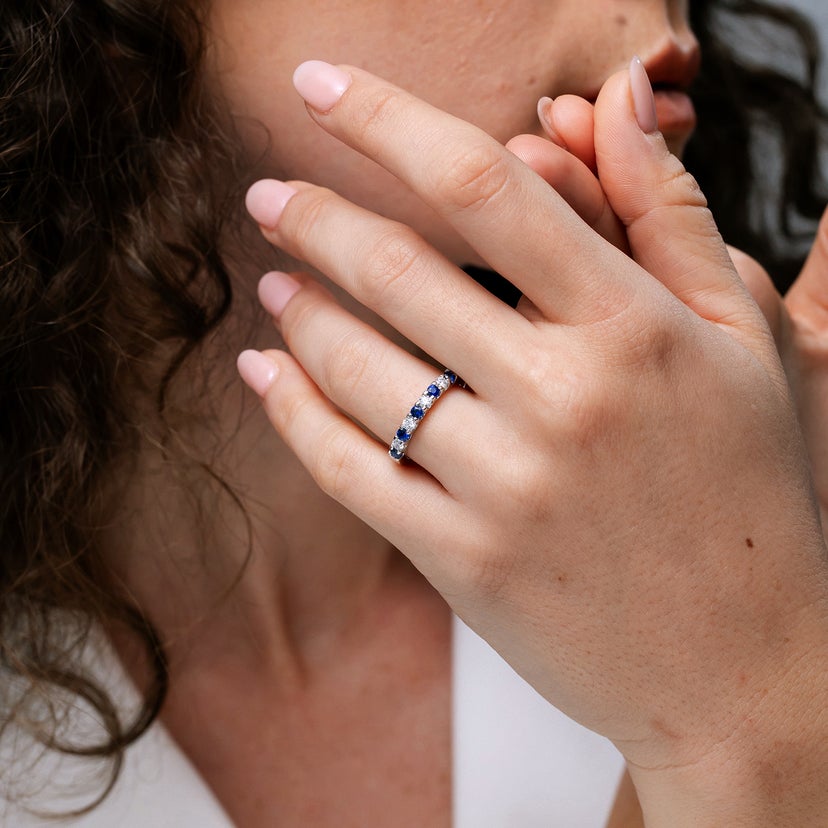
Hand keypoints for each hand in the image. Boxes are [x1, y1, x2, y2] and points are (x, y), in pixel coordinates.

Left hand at [240, 61, 827, 824]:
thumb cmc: (752, 494)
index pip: (486, 188)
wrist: (745, 665)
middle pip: (398, 273)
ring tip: (274, 277)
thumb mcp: (742, 341)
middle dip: (314, 216)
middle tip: (270, 192)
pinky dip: (293, 413)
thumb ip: (669, 216)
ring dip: (299, 311)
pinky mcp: (462, 561)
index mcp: (633, 329)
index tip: (322, 87)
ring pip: (359, 372)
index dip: (387, 121)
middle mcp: (561, 401)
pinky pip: (348, 471)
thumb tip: (621, 101)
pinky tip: (266, 373)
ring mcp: (504, 488)